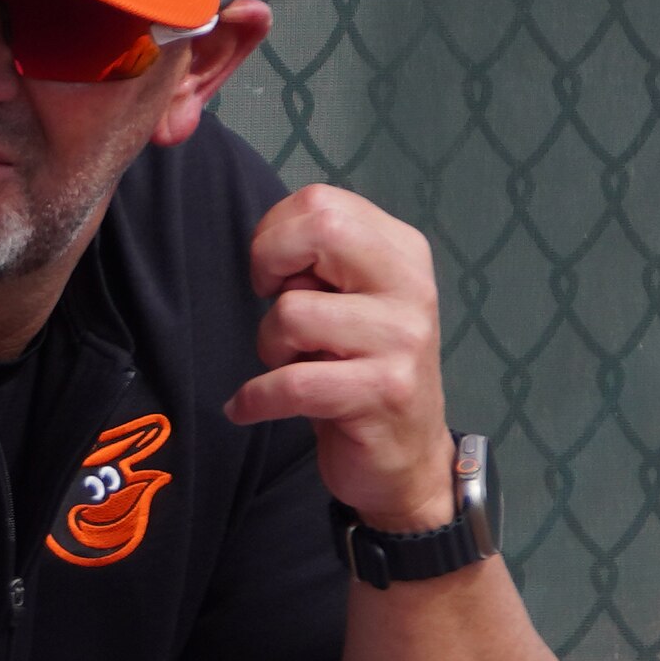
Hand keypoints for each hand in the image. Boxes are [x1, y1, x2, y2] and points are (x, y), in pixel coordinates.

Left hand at [226, 184, 453, 528]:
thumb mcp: (349, 304)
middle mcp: (410, 285)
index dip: (274, 234)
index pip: (321, 202)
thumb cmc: (359, 373)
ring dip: (268, 346)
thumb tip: (271, 245)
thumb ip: (320, 265)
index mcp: (401, 251)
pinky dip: (255, 398)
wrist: (406, 458)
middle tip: (270, 303)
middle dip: (268, 264)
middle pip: (320, 230)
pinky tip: (249, 407)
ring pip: (292, 313)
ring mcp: (403, 338)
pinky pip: (292, 382)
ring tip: (288, 365)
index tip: (273, 275)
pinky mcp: (384, 391)